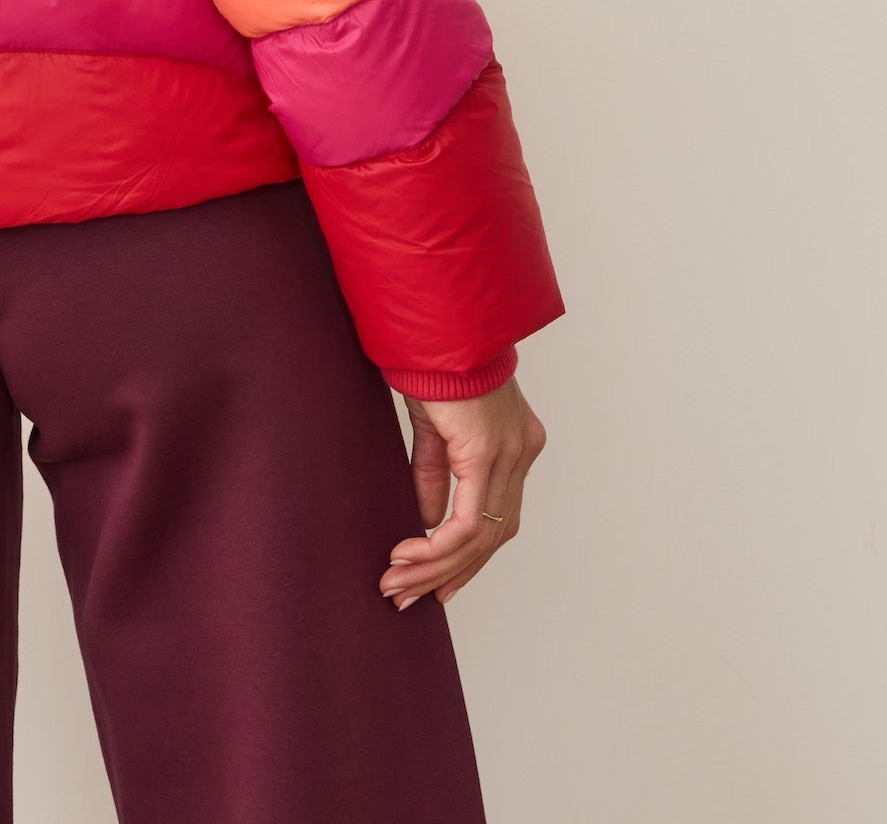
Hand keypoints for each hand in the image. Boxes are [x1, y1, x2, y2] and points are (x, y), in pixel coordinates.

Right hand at [380, 377, 545, 607]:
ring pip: (481, 536)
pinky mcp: (487, 452)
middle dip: (450, 573)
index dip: (468, 557)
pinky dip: (438, 546)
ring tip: (398, 584)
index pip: (499, 518)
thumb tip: (426, 525)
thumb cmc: (431, 361)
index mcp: (516, 443)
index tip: (437, 584)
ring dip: (437, 567)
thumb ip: (433, 474)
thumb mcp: (432, 426)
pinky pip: (468, 521)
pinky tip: (408, 556)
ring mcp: (510, 454)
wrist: (434, 323)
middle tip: (410, 596)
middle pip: (494, 536)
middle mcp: (522, 452)